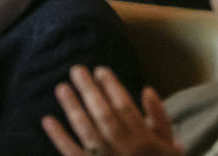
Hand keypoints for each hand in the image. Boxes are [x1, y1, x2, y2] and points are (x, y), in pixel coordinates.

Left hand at [41, 65, 181, 155]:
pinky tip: (47, 120)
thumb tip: (146, 89)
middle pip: (103, 115)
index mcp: (143, 140)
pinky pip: (72, 153)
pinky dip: (59, 137)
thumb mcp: (169, 143)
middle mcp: (123, 149)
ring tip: (61, 88)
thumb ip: (160, 117)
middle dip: (89, 91)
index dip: (111, 87)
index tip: (100, 70)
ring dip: (72, 109)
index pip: (124, 106)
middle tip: (76, 70)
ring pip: (86, 132)